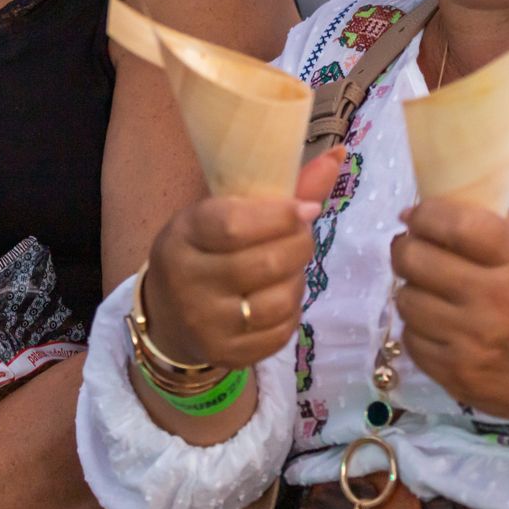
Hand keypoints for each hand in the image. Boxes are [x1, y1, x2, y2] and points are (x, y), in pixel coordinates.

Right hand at [142, 148, 344, 369]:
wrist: (169, 313)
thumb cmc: (206, 248)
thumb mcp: (225, 212)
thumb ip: (280, 190)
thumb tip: (340, 154)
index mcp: (183, 236)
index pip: (234, 226)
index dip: (280, 216)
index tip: (307, 209)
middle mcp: (187, 282)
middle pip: (264, 264)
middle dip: (299, 245)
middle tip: (302, 236)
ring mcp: (205, 324)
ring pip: (278, 301)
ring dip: (298, 279)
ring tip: (290, 267)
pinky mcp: (225, 355)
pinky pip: (280, 333)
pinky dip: (292, 311)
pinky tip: (281, 296)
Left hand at [391, 201, 508, 435]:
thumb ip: (496, 235)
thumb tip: (444, 209)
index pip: (456, 225)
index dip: (425, 214)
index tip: (415, 215)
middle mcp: (492, 301)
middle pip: (417, 260)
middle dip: (405, 248)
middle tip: (409, 250)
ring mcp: (471, 342)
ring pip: (407, 301)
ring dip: (411, 290)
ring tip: (424, 290)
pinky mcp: (456, 375)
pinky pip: (411, 341)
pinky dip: (417, 328)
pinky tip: (433, 324)